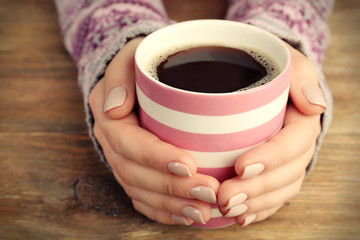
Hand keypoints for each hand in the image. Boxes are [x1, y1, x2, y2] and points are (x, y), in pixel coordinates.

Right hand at [89, 37, 219, 224]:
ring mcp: (123, 161)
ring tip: (204, 213)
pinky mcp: (135, 173)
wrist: (139, 78)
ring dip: (173, 205)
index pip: (129, 142)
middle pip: (136, 174)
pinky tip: (188, 216)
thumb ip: (119, 74)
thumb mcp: (130, 56)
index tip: (189, 165)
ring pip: (142, 192)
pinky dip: (165, 212)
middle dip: (172, 188)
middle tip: (209, 193)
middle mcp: (113, 144)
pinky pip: (144, 199)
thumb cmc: (141, 65)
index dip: (156, 157)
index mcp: (110, 118)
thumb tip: (115, 107)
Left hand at [217, 44, 326, 226]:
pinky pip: (274, 196)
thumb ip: (299, 75)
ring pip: (281, 189)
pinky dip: (259, 209)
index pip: (293, 141)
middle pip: (287, 172)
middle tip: (225, 197)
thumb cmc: (268, 68)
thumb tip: (314, 104)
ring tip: (227, 209)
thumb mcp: (284, 61)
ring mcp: (288, 161)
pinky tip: (241, 217)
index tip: (240, 166)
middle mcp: (298, 144)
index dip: (271, 157)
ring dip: (256, 203)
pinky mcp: (275, 171)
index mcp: (302, 118)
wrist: (257, 77)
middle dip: (257, 188)